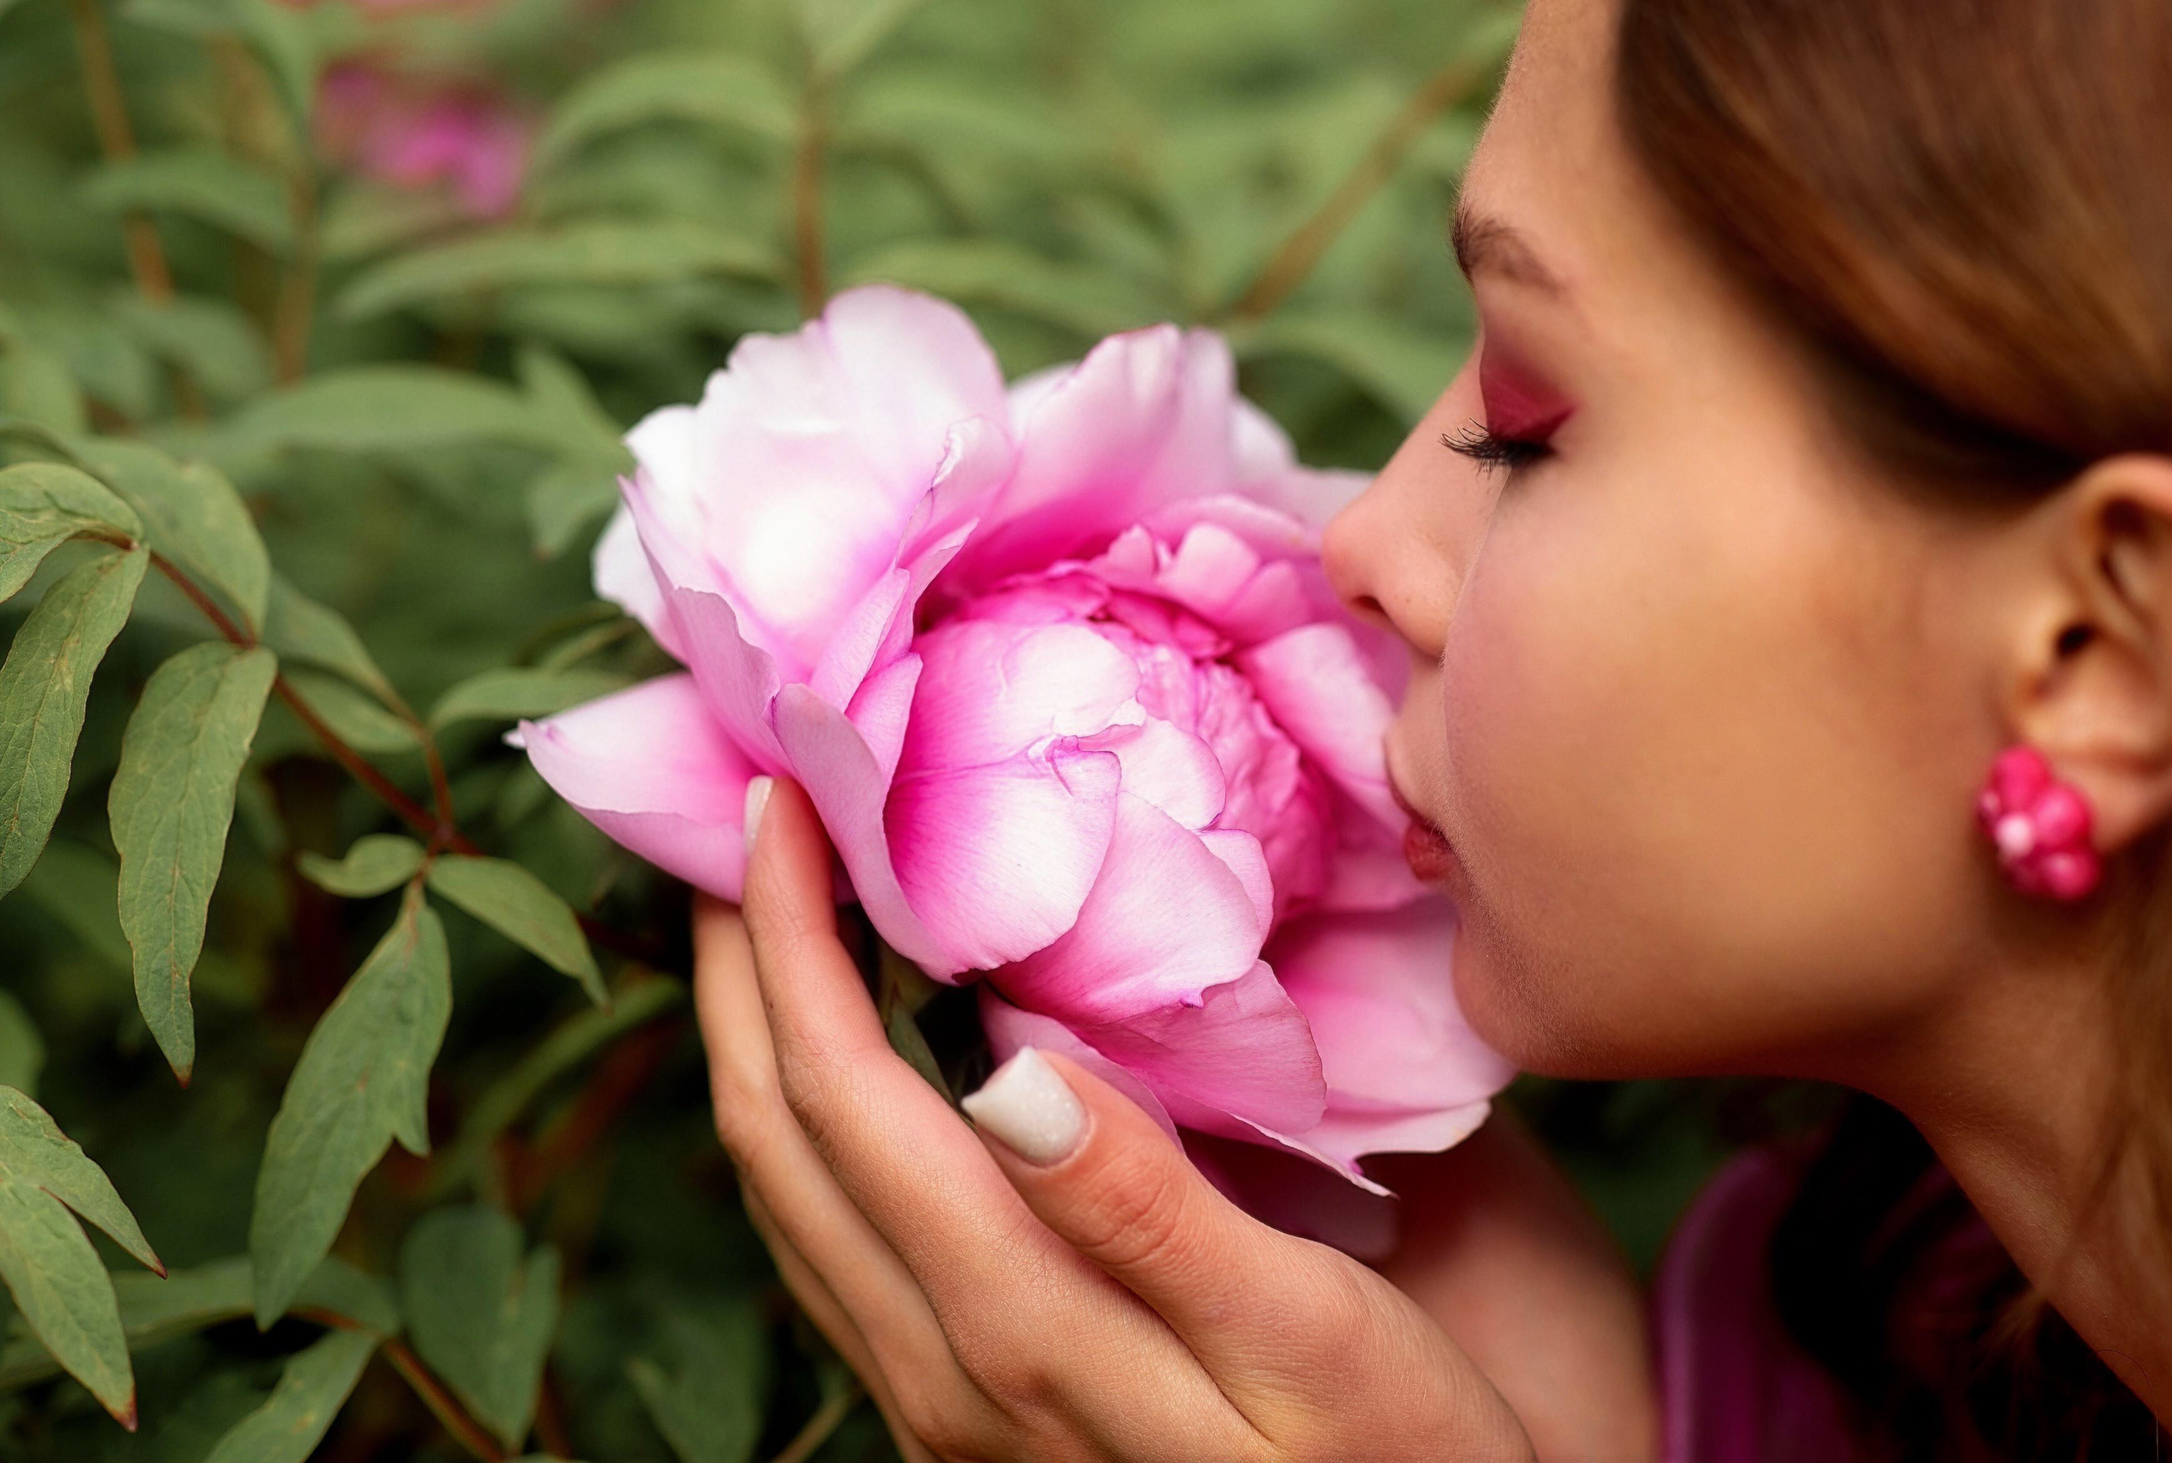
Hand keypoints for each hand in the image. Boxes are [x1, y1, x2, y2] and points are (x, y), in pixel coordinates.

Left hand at [693, 777, 1566, 1462]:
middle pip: (778, 1142)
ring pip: (790, 1197)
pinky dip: (810, 1122)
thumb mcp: (1314, 1333)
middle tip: (743, 814)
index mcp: (1021, 1332)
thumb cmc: (1409, 1452)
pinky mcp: (979, 1402)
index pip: (843, 1103)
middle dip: (741, 971)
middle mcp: (945, 1372)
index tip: (786, 795)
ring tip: (769, 912)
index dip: (793, 942)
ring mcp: (948, 1398)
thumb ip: (1152, 1213)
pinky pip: (839, 1244)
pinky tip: (850, 1060)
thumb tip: (1004, 1068)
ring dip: (758, 1041)